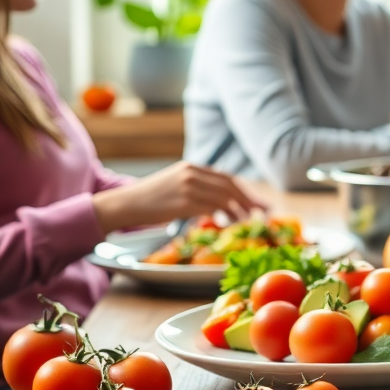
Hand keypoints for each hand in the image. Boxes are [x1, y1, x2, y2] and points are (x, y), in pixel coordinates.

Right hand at [92, 161, 264, 233]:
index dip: (246, 191)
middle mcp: (191, 173)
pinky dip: (225, 216)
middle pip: (230, 186)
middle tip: (263, 212)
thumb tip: (221, 201)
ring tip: (249, 220)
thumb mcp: (175, 185)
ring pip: (224, 197)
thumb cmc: (150, 199)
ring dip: (240, 210)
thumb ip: (197, 187)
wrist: (125, 203)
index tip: (259, 202)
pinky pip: (211, 208)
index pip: (226, 178)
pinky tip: (231, 223)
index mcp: (191, 167)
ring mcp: (187, 186)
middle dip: (250, 199)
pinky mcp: (183, 201)